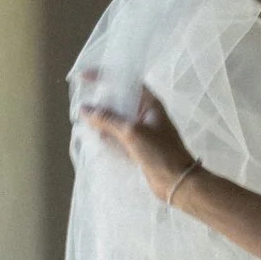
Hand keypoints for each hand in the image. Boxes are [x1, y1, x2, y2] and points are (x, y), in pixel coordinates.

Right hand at [79, 78, 194, 203]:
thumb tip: (84, 109)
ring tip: (84, 123)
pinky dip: (107, 137)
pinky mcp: (138, 147)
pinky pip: (118, 137)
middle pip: (118, 101)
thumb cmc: (160, 153)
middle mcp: (145, 114)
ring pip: (117, 120)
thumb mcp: (131, 132)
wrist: (178, 183)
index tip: (84, 77)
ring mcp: (142, 131)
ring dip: (102, 121)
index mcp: (149, 103)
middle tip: (82, 106)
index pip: (125, 81)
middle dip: (100, 102)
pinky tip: (95, 139)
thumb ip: (107, 119)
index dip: (105, 76)